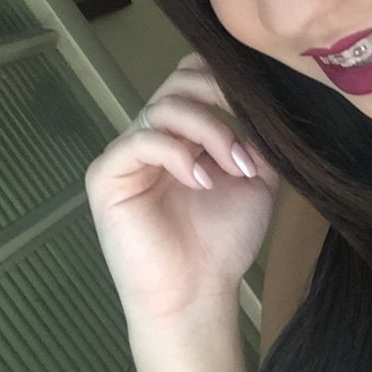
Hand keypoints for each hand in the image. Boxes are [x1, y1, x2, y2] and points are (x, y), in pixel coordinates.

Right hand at [85, 52, 280, 320]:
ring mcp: (129, 153)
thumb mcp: (257, 181)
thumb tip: (264, 104)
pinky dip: (178, 154)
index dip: (222, 77)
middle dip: (219, 98)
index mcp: (186, 134)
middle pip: (178, 83)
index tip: (258, 102)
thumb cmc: (223, 242)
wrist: (198, 293)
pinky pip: (139, 141)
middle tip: (247, 136)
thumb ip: (258, 140)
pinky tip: (202, 181)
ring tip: (234, 168)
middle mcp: (155, 136)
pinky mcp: (107, 175)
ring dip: (209, 132)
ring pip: (163, 108)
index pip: (192, 77)